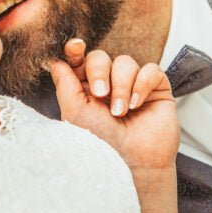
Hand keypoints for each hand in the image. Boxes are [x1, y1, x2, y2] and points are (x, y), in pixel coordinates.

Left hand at [50, 39, 179, 170]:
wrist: (132, 165)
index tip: (75, 46)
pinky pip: (151, 70)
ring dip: (122, 85)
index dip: (76, 50)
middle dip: (99, 71)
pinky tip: (138, 104)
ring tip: (121, 111)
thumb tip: (55, 61)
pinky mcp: (156, 90)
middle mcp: (108, 85)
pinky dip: (142, 84)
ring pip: (125, 62)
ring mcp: (133, 86)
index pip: (79, 61)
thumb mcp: (75, 113)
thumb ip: (65, 84)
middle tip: (101, 94)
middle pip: (100, 57)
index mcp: (85, 90)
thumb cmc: (101, 145)